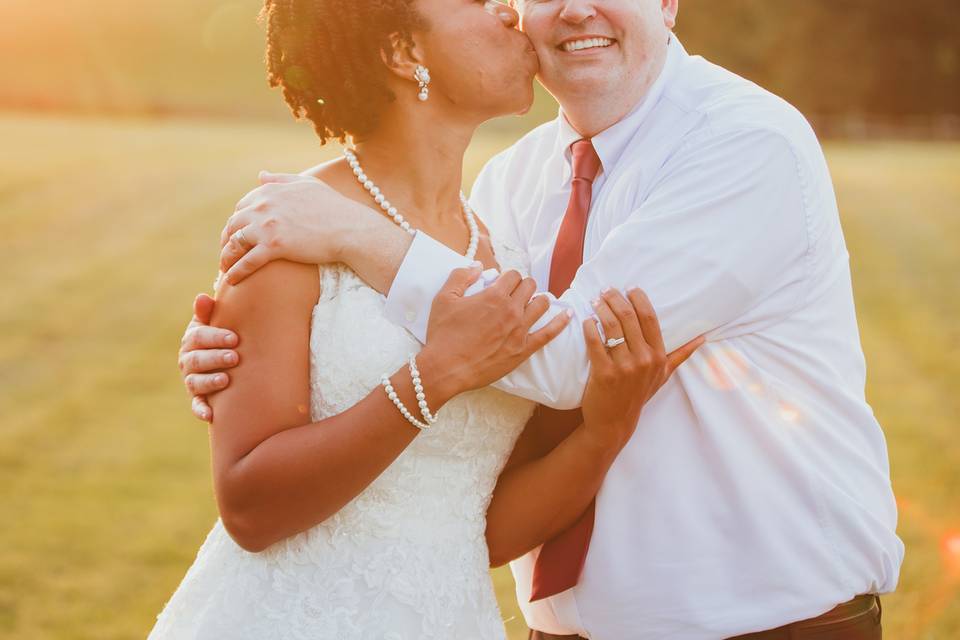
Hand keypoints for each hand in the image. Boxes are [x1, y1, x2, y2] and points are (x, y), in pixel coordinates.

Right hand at [178, 293, 240, 421]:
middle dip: (215, 358)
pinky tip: (210, 415)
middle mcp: (188, 360)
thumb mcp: (216, 321)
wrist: (227, 357)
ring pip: (196, 382)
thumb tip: (203, 297)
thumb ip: (209, 311)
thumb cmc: (224, 334)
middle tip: (234, 357)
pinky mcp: (198, 398)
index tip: (235, 338)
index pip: (199, 336)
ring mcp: (192, 380)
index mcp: (192, 339)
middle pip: (197, 360)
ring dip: (210, 381)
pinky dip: (201, 410)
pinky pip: (197, 405)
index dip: (216, 337)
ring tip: (226, 380)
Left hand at [218, 171, 379, 285]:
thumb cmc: (334, 207)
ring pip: (235, 242)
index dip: (238, 221)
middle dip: (227, 239)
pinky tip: (232, 281)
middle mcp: (264, 206)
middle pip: (234, 224)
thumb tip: (261, 175)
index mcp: (270, 191)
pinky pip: (247, 261)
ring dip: (226, 256)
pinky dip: (236, 271)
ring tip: (225, 268)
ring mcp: (267, 226)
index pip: (243, 206)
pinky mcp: (274, 246)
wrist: (350, 228)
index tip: (238, 233)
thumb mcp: (307, 185)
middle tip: (228, 253)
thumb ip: (281, 179)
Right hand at [417, 267, 571, 399]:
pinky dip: (561, 322)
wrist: (446, 368)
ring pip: (542, 304)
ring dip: (539, 299)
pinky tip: (568, 315)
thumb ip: (461, 276)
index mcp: (493, 296)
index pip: (513, 275)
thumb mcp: (444, 298)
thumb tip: (477, 265)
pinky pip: (549, 333)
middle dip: (523, 286)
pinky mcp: (523, 350)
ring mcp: (520, 330)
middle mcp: (511, 310)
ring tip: (534, 301)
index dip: (508, 277)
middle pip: (530, 286)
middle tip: (515, 294)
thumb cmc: (443, 334)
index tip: (502, 284)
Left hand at [580, 288, 703, 448]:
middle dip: (615, 298)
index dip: (639, 299)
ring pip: (611, 326)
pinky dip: (590, 327)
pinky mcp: (604, 373)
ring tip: (595, 301)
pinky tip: (587, 320)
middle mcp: (644, 360)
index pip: (650, 318)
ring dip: (601, 308)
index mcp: (659, 356)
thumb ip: (681, 356)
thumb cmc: (638, 396)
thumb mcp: (663, 376)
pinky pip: (595, 342)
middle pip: (629, 317)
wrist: (614, 423)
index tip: (629, 288)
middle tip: (606, 290)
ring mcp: (625, 367)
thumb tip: (703, 338)